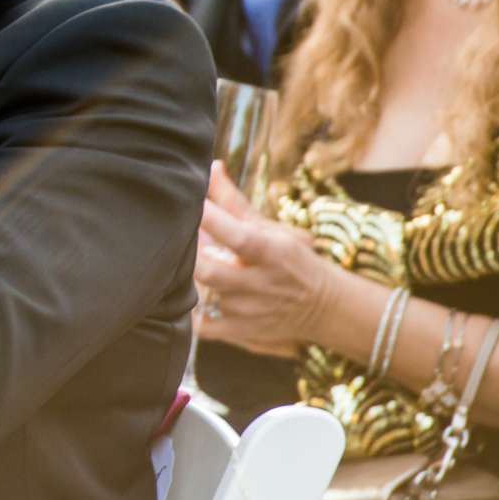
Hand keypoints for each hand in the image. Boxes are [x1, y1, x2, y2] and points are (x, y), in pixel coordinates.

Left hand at [195, 163, 339, 356]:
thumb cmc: (290, 259)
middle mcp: (259, 284)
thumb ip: (234, 201)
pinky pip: (200, 326)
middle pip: (207, 271)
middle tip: (174, 239)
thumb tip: (211, 166)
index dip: (207, 218)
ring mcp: (248, 311)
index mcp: (270, 252)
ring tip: (182, 263)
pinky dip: (189, 311)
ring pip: (200, 294)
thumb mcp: (270, 228)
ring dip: (187, 278)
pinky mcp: (239, 333)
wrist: (324, 306)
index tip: (188, 201)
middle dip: (187, 255)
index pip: (235, 234)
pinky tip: (185, 295)